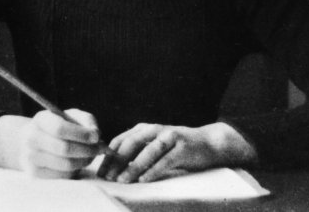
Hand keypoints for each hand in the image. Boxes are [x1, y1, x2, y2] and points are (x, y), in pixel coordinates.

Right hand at [19, 109, 99, 178]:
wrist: (37, 140)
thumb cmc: (60, 126)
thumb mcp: (73, 116)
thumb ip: (86, 121)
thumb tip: (96, 135)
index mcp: (41, 119)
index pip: (60, 129)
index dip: (80, 134)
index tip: (96, 137)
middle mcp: (32, 138)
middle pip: (64, 148)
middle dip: (87, 150)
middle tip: (100, 149)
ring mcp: (31, 157)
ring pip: (65, 164)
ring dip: (84, 161)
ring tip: (91, 155)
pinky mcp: (36, 173)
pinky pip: (62, 176)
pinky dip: (76, 170)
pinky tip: (79, 162)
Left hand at [97, 122, 255, 182]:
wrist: (208, 143)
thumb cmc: (176, 148)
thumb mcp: (153, 146)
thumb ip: (137, 152)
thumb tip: (113, 168)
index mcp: (144, 129)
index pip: (121, 140)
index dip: (109, 156)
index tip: (100, 172)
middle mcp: (155, 129)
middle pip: (131, 143)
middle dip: (117, 161)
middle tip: (108, 177)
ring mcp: (169, 136)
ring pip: (148, 150)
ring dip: (133, 166)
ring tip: (123, 179)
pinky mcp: (182, 146)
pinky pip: (166, 159)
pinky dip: (153, 170)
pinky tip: (145, 179)